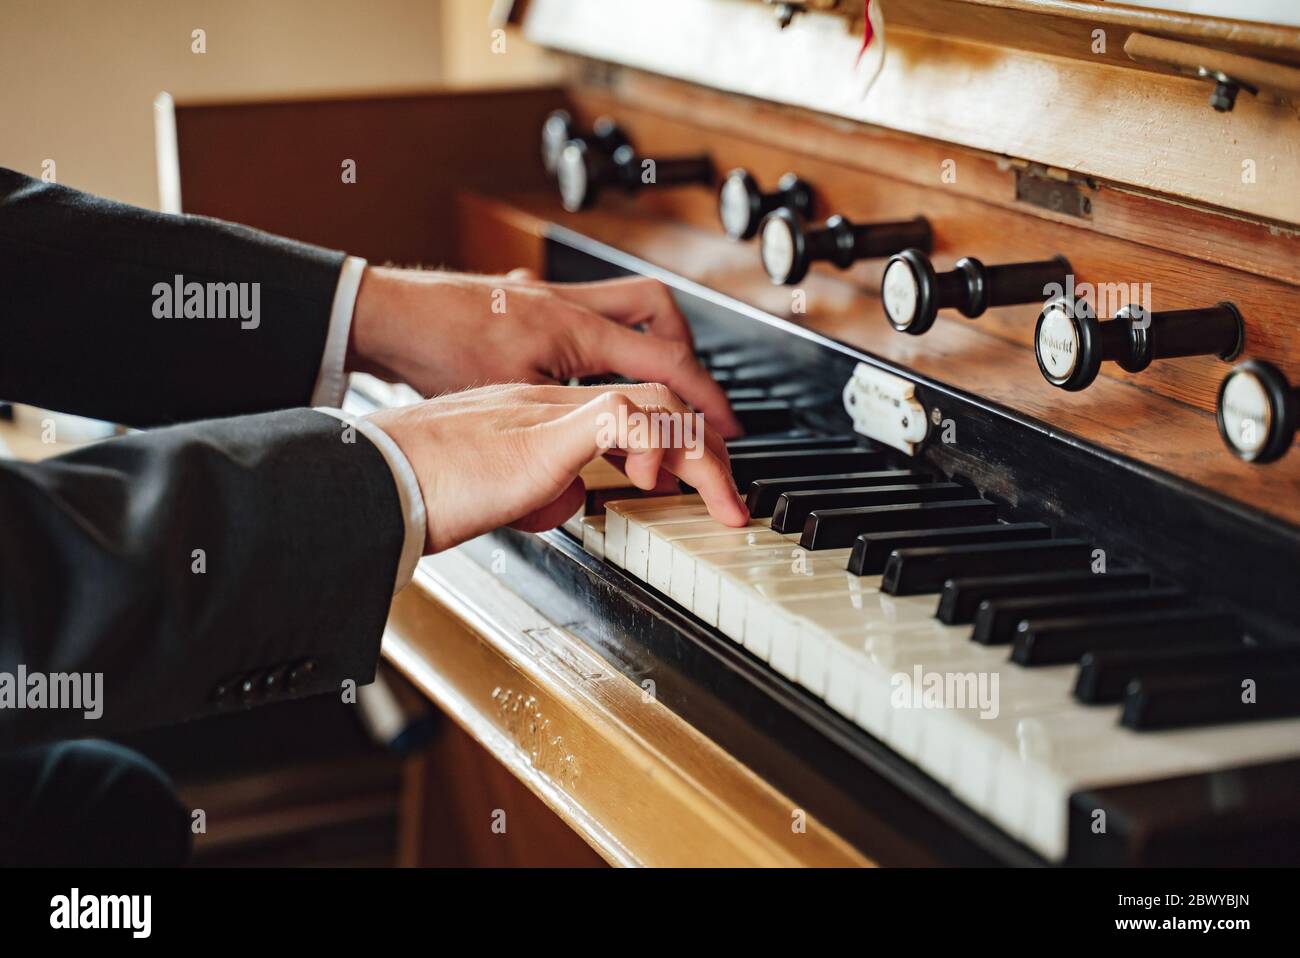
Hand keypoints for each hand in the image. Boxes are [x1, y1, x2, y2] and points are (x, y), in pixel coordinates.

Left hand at [348, 266, 741, 437]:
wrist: (387, 315)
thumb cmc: (439, 351)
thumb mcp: (511, 409)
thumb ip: (562, 447)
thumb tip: (585, 491)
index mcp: (579, 330)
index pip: (665, 362)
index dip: (704, 398)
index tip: (728, 427)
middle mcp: (570, 305)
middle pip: (658, 312)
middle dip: (685, 353)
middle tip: (691, 396)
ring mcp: (546, 298)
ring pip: (620, 306)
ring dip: (640, 341)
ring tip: (644, 385)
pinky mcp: (521, 303)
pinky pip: (578, 312)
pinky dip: (593, 340)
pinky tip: (577, 366)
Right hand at [367, 383, 748, 552]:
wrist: (368, 479)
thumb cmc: (415, 488)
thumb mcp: (495, 492)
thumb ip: (538, 487)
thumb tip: (572, 500)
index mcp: (536, 412)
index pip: (625, 408)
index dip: (671, 442)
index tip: (696, 482)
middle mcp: (547, 402)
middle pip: (653, 400)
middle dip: (704, 448)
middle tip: (729, 493)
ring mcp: (545, 412)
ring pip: (653, 403)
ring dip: (699, 453)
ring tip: (721, 496)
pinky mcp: (541, 434)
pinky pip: (623, 418)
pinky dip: (658, 448)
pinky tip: (660, 483)